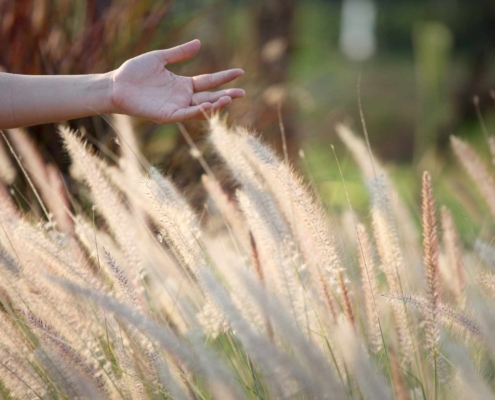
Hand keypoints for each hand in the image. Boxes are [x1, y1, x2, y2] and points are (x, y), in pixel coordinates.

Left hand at [109, 39, 244, 122]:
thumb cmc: (134, 72)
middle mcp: (182, 98)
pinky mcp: (167, 115)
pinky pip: (186, 114)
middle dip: (226, 96)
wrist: (116, 85)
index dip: (224, 77)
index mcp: (183, 85)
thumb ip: (179, 53)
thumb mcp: (159, 58)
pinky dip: (199, 111)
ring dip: (215, 105)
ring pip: (201, 108)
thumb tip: (199, 43)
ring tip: (228, 99)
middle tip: (242, 93)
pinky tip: (209, 106)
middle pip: (210, 97)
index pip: (209, 82)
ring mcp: (176, 107)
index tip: (240, 72)